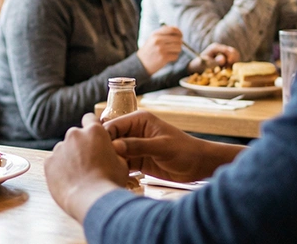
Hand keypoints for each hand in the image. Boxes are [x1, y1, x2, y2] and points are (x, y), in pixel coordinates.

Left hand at [45, 114, 129, 222]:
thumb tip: (110, 153)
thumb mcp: (121, 163)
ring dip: (70, 158)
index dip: (92, 127)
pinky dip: (60, 169)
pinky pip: (54, 162)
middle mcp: (74, 135)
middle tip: (88, 163)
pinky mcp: (48, 162)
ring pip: (64, 150)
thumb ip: (113, 152)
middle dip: (80, 146)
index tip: (93, 137)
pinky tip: (69, 181)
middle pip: (76, 136)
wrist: (92, 199)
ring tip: (79, 176)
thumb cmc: (109, 182)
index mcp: (94, 131)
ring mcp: (59, 148)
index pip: (90, 119)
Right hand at [105, 111, 241, 181]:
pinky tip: (113, 175)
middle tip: (99, 163)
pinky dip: (117, 168)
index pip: (113, 125)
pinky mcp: (136, 160)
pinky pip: (121, 162)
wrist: (199, 165)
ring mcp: (133, 146)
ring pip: (114, 152)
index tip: (97, 150)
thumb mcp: (162, 147)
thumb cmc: (185, 151)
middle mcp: (133, 131)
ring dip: (109, 160)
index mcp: (138, 120)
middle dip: (104, 149)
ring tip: (104, 170)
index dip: (103, 136)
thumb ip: (138, 146)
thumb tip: (114, 146)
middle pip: (110, 138)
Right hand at [136, 26, 182, 74]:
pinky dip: (173, 57)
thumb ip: (163, 33)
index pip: (172, 29)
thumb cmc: (149, 50)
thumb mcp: (152, 38)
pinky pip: (176, 56)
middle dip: (179, 43)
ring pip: (178, 48)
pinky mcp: (164, 58)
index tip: (180, 36)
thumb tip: (177, 30)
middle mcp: (158, 40)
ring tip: (170, 52)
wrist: (141, 63)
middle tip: (175, 46)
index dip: (179, 32)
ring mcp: (161, 49)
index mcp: (155, 34)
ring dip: (177, 51)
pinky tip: (167, 58)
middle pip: (178, 39)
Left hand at [188, 42, 239, 72]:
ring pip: (235, 56)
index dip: (231, 57)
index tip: (229, 65)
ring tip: (226, 68)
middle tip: (228, 68)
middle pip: (233, 52)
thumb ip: (214, 62)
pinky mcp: (226, 56)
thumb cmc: (199, 65)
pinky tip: (226, 69)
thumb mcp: (205, 64)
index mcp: (215, 47)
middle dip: (233, 60)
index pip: (228, 50)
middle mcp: (220, 48)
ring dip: (233, 63)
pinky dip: (232, 64)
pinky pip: (234, 59)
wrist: (196, 67)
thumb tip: (223, 59)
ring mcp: (223, 52)